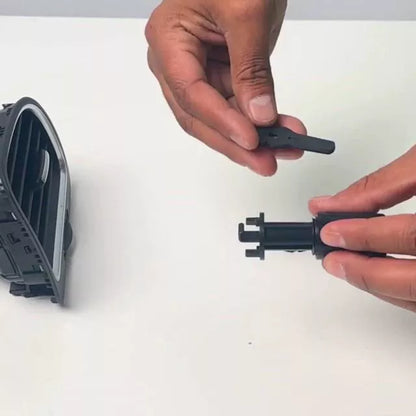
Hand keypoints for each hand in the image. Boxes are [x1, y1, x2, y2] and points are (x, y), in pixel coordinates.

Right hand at [145, 0, 305, 175]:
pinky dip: (258, 121)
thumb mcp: (247, 13)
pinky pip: (235, 107)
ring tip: (283, 149)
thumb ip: (251, 67)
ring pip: (219, 118)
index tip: (251, 139)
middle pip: (200, 116)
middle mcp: (176, 62)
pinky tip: (279, 132)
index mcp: (169, 41)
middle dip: (235, 142)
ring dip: (251, 137)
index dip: (221, 120)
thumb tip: (259, 115)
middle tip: (265, 162)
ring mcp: (197, 72)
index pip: (191, 93)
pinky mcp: (219, 77)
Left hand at [309, 146, 415, 311]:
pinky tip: (377, 271)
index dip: (366, 235)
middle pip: (413, 282)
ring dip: (379, 286)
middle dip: (366, 272)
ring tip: (346, 267)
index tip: (330, 230)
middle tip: (332, 259)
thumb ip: (386, 183)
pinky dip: (398, 289)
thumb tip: (334, 204)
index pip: (411, 237)